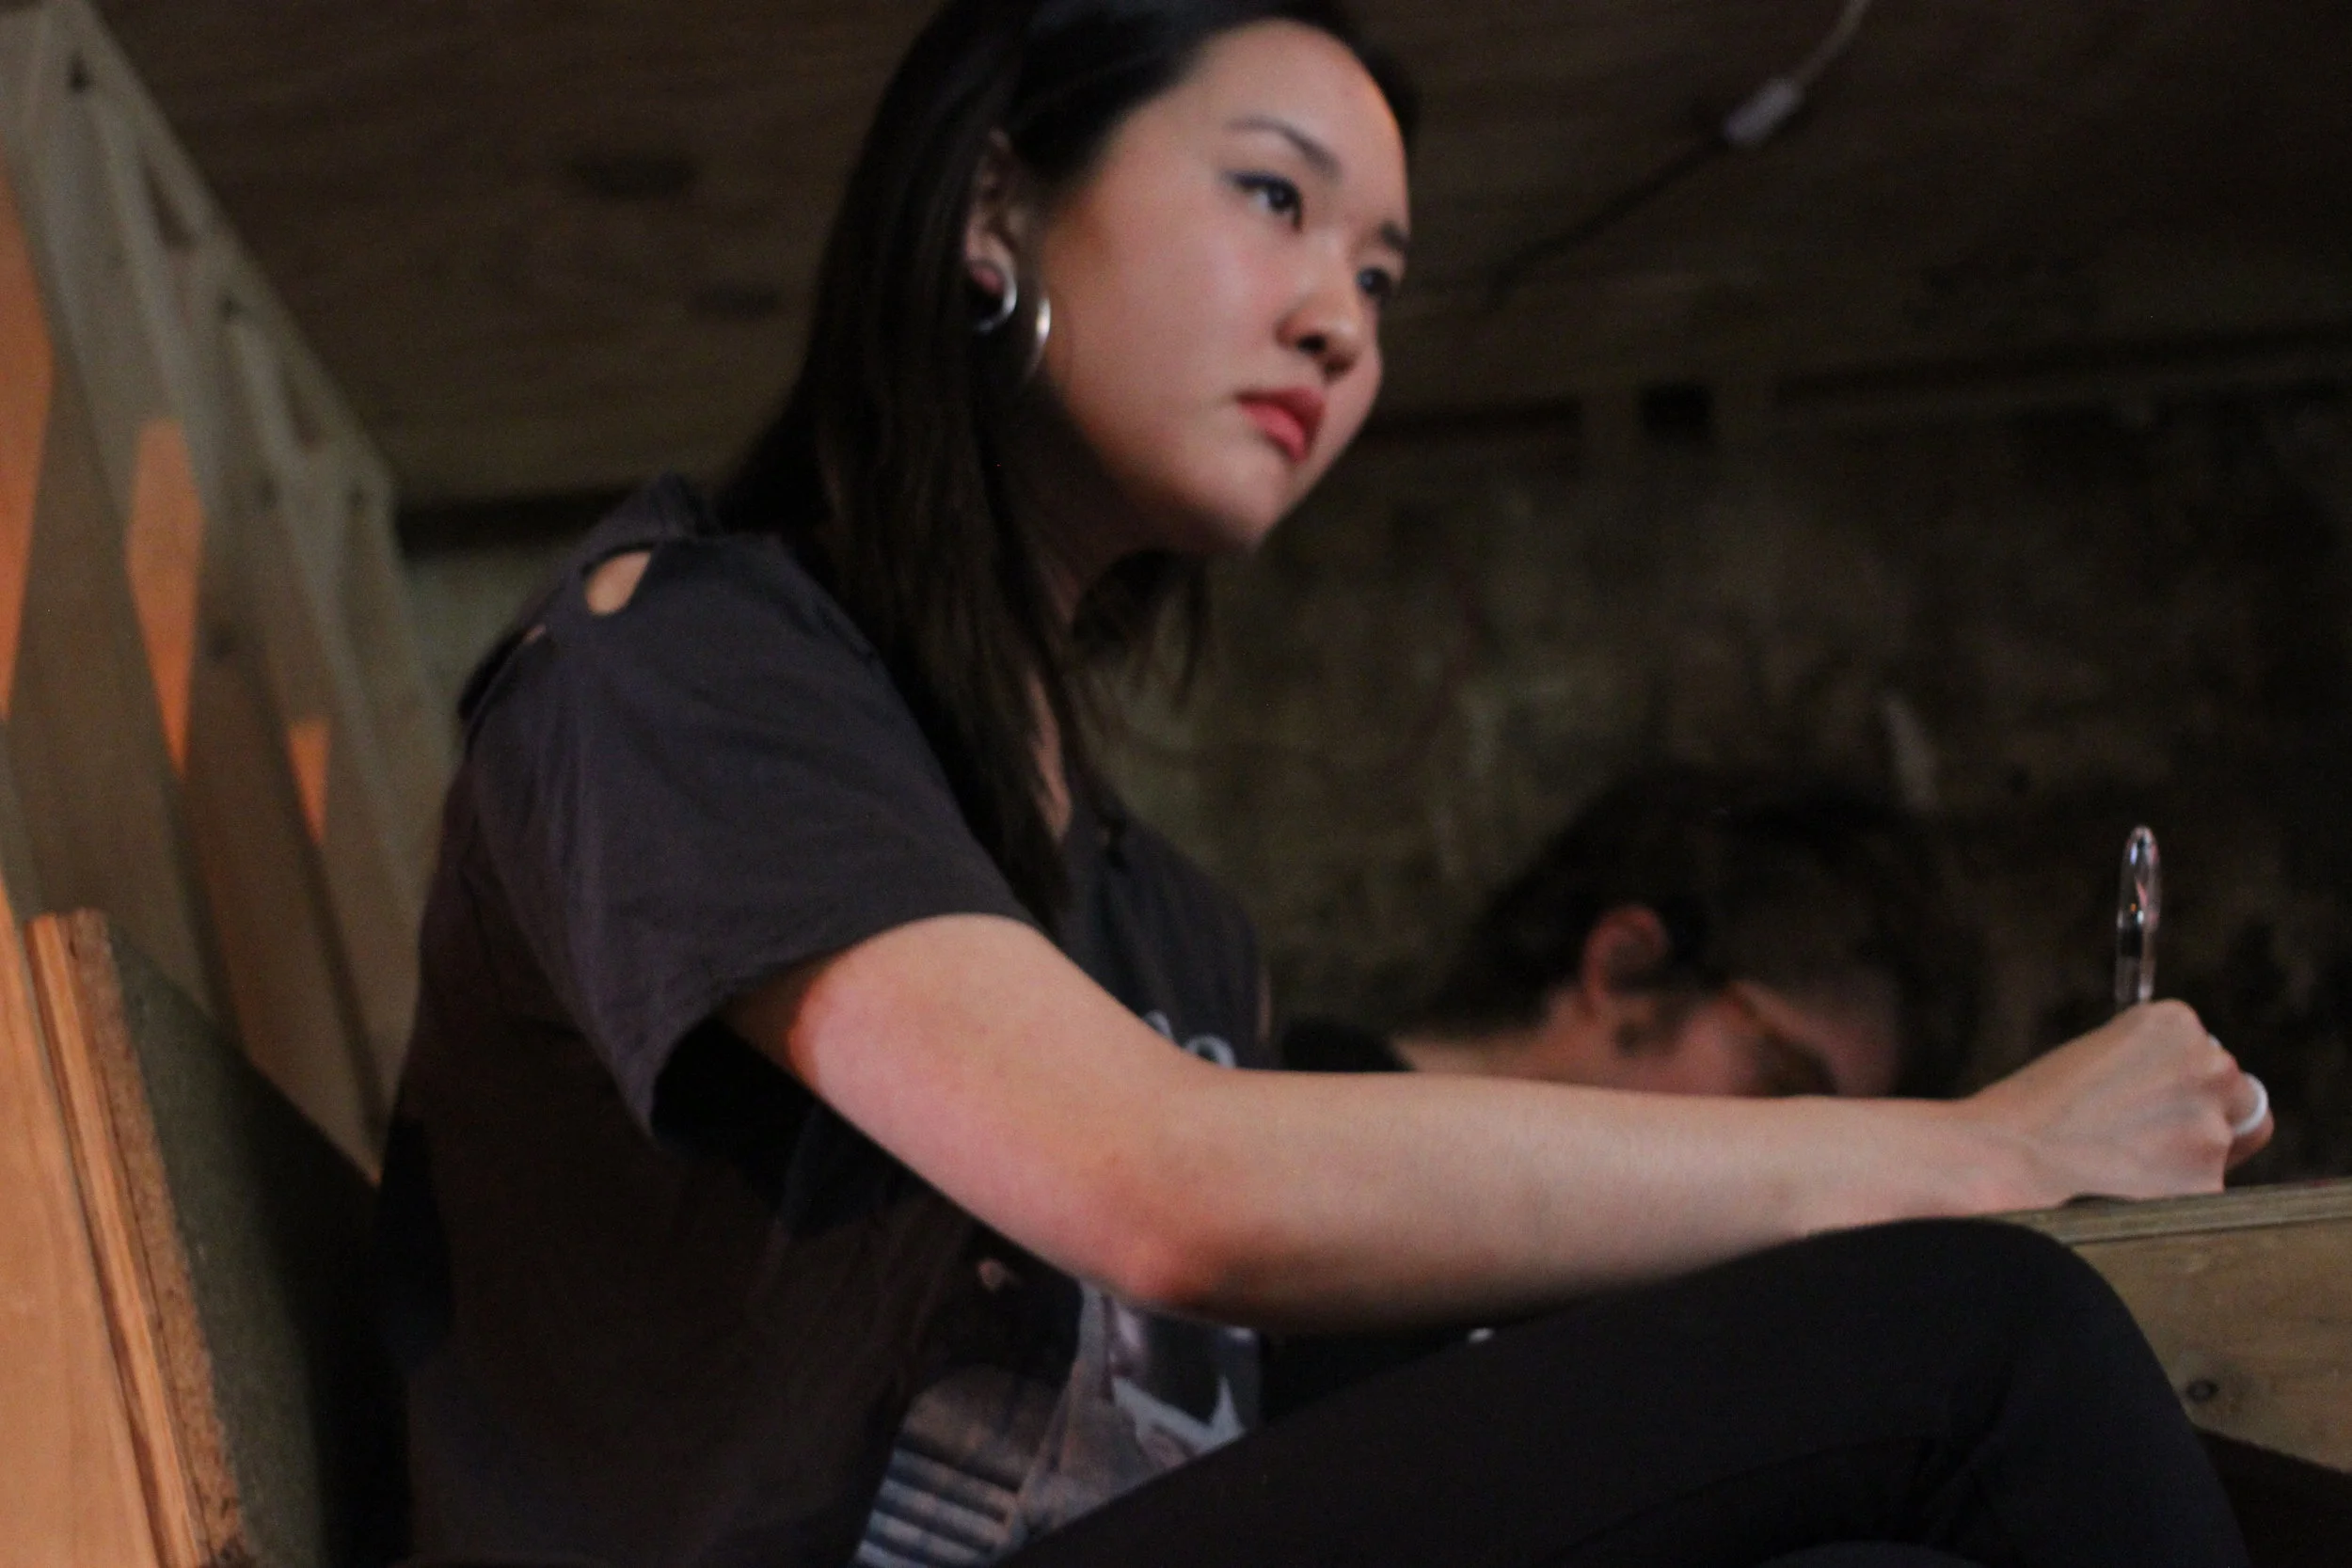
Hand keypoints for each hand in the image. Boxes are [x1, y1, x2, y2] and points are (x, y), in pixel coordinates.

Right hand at [1959, 1001, 2271, 1208]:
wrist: (2015, 1148)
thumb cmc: (2044, 1099)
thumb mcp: (2105, 1045)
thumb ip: (2163, 1057)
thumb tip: (2199, 1088)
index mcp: (2178, 1023)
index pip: (2214, 1056)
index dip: (2191, 1083)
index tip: (2160, 1099)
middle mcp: (2209, 1065)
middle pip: (2237, 1096)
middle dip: (2207, 1113)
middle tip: (2154, 1132)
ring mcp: (2213, 1125)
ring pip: (2225, 1143)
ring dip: (2192, 1152)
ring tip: (2128, 1156)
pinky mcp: (2208, 1179)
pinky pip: (2209, 1185)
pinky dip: (2179, 1188)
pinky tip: (2133, 1179)